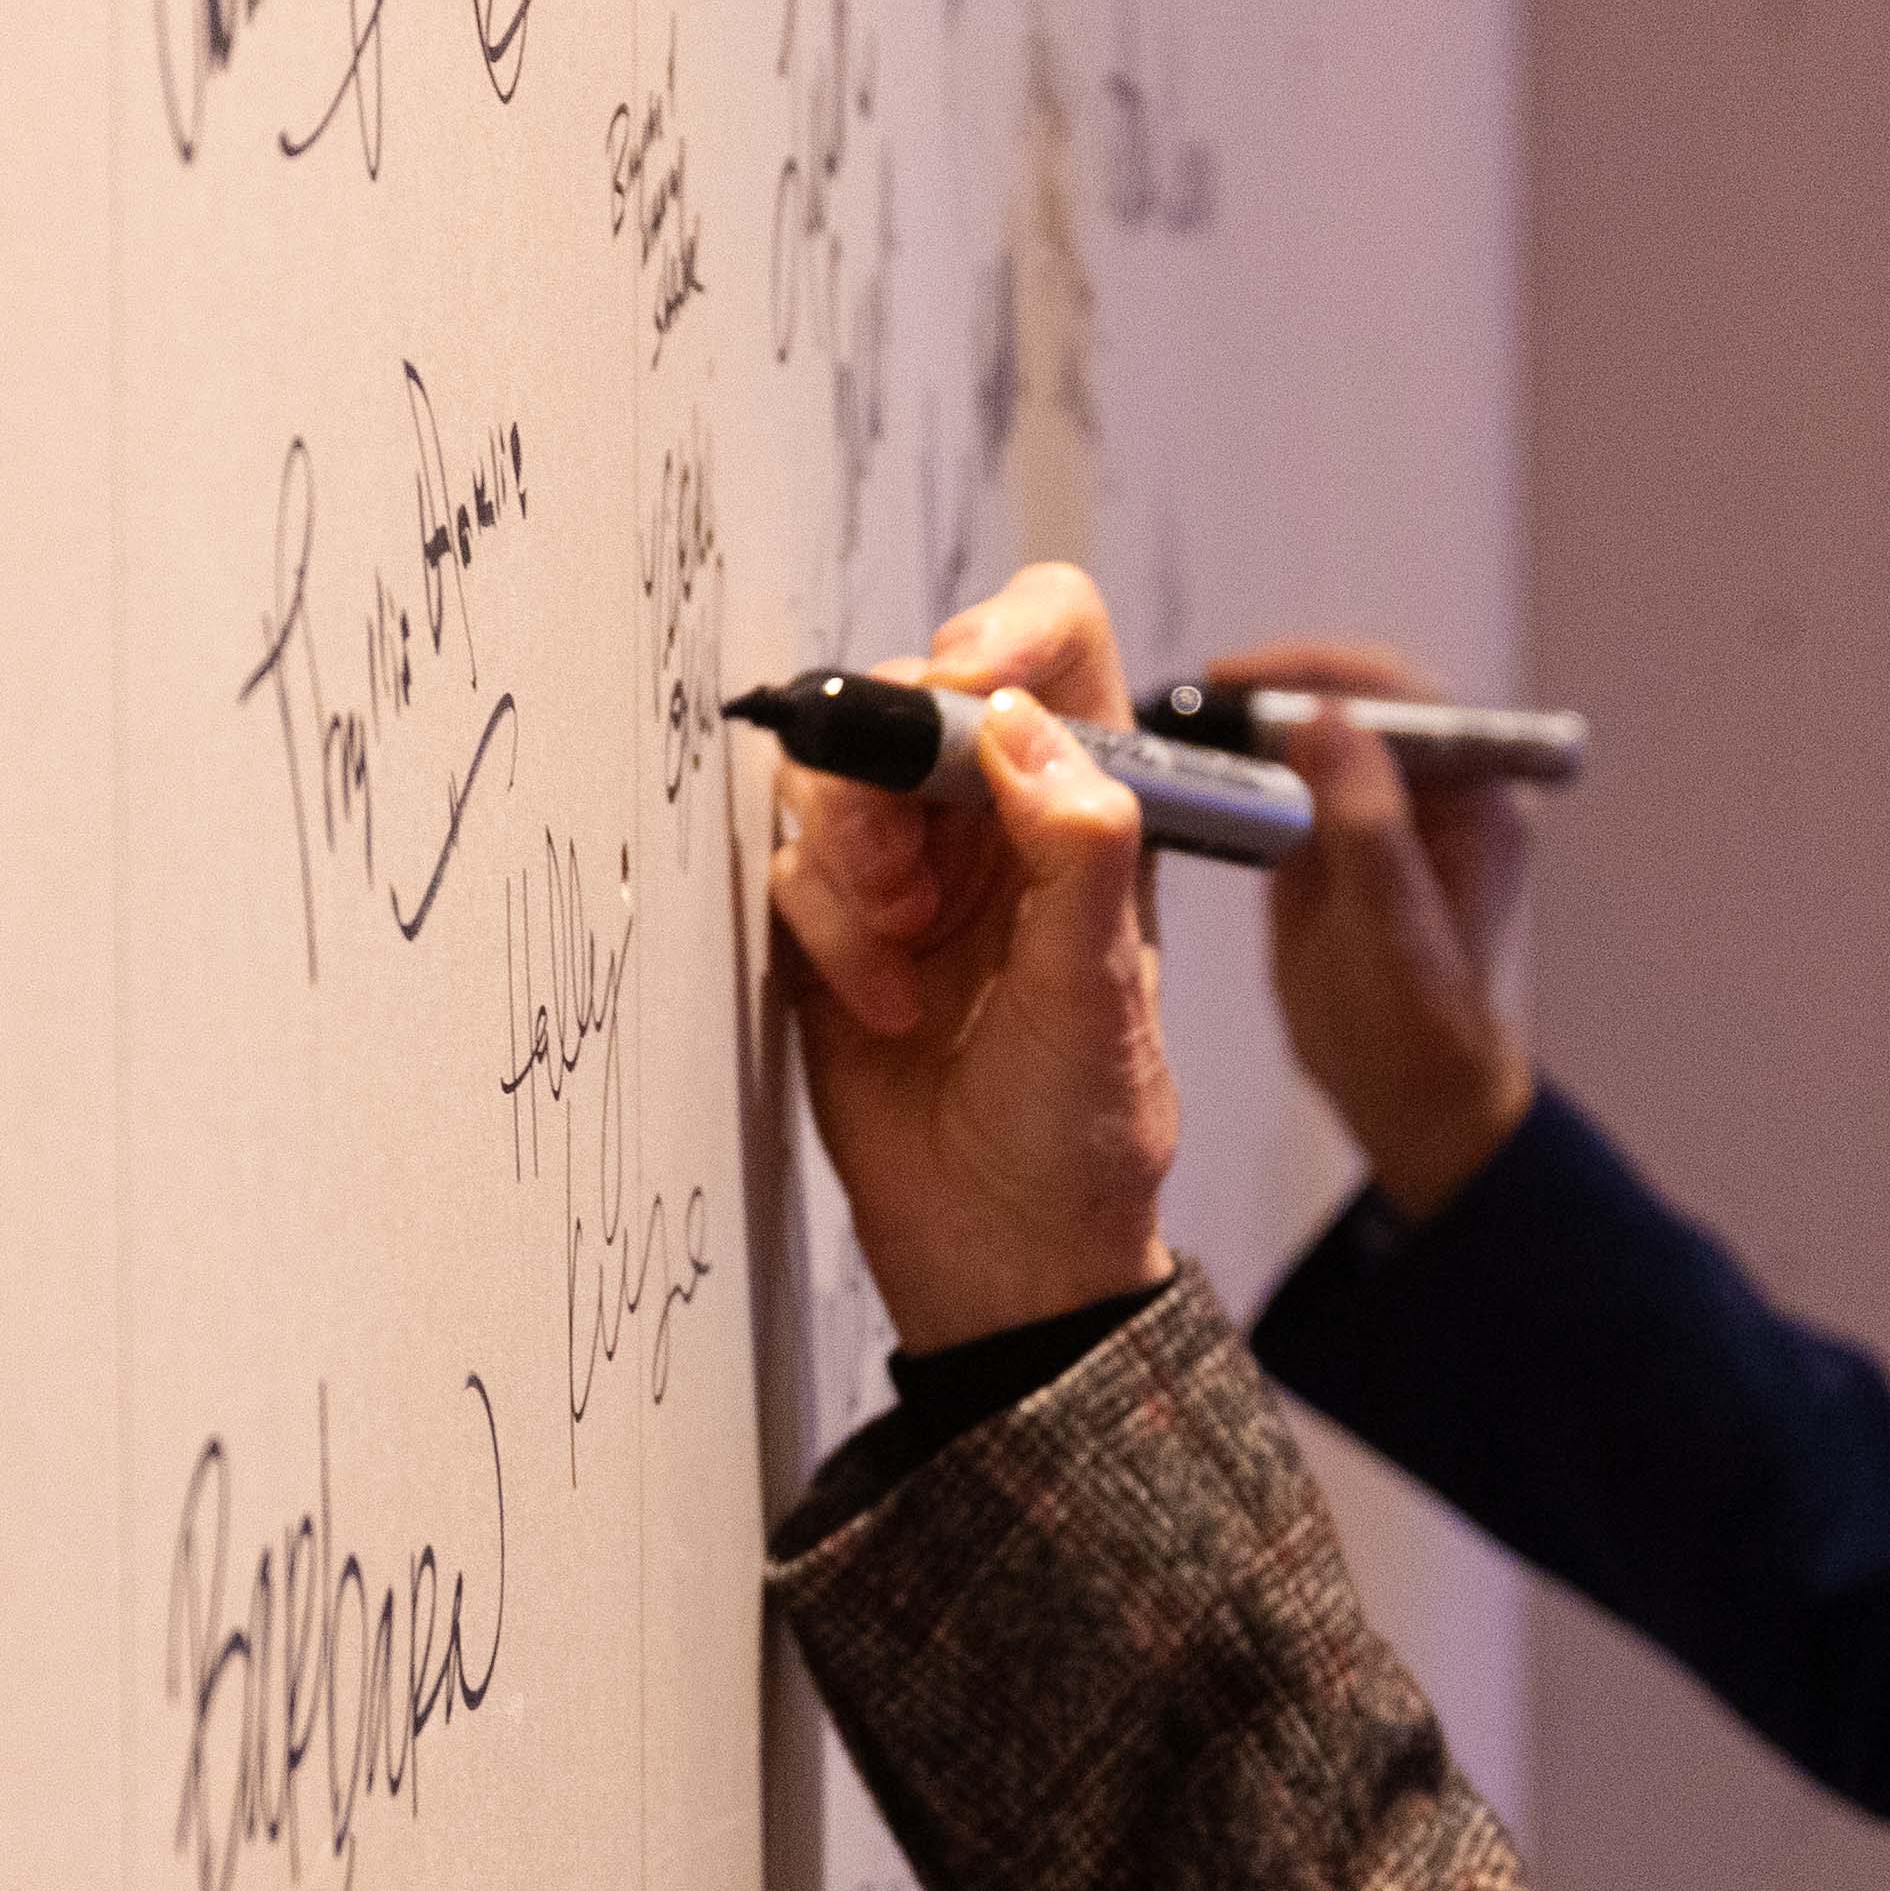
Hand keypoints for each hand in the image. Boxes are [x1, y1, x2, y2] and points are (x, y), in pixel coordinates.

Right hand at [755, 559, 1182, 1347]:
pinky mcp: (832, 922)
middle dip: (889, 775)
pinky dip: (823, 923)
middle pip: (911, 694)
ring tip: (897, 950)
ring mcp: (910, 864)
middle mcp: (995, 815)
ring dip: (850, 852)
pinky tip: (877, 1005)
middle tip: (906, 880)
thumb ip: (1077, 851)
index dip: (998, 638)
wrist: (1001, 1252)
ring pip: (835, 771)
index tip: (957, 704)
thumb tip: (1015, 726)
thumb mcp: (1100, 994)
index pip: (1054, 639)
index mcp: (1090, 803)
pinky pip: (789, 861)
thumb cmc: (1082, 1133)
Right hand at [1196, 633, 1540, 1217]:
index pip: (1398, 695)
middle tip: (1188, 702)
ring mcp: (1373, 810)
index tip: (1238, 679)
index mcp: (1476, 794)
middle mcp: (1428, 787)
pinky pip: (1276, 782)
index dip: (1318, 672)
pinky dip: (1228, 775)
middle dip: (1268, 691)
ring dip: (1239, 728)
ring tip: (1169, 729)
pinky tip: (1176, 777)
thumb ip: (1368, 823)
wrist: (1407, 1099)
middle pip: (1344, 699)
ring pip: (1302, 735)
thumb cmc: (1423, 1033)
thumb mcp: (1395, 931)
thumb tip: (1327, 716)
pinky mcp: (1326, 839)